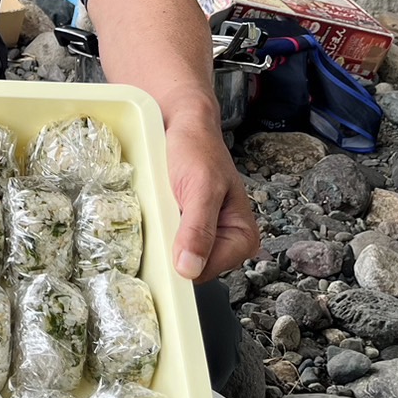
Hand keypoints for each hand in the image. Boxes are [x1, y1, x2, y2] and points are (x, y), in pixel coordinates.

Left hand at [165, 116, 259, 284]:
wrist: (182, 126)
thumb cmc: (197, 150)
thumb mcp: (201, 187)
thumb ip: (198, 229)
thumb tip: (190, 270)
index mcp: (242, 236)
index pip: (208, 271)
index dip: (184, 260)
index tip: (166, 236)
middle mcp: (226, 242)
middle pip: (191, 268)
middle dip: (172, 247)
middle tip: (164, 213)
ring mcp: (204, 237)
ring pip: (176, 257)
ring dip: (162, 238)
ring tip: (161, 209)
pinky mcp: (185, 228)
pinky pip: (167, 243)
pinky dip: (156, 230)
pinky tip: (155, 212)